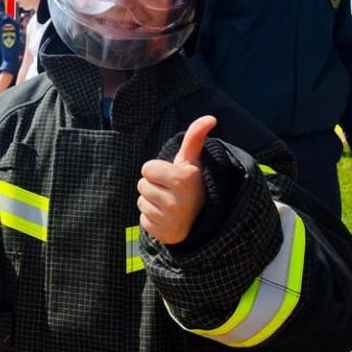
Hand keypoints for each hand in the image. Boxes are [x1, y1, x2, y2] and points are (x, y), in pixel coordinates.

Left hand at [137, 116, 215, 244]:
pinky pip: (143, 219)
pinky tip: (167, 217)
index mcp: (183, 179)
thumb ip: (195, 137)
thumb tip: (210, 117)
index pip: (146, 168)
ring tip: (170, 203)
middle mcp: (177, 201)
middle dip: (154, 185)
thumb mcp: (193, 162)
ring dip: (152, 201)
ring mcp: (169, 219)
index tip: (172, 177)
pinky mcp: (162, 233)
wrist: (202, 220)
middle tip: (171, 191)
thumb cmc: (193, 184)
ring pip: (141, 201)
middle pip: (142, 185)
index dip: (157, 171)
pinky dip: (152, 218)